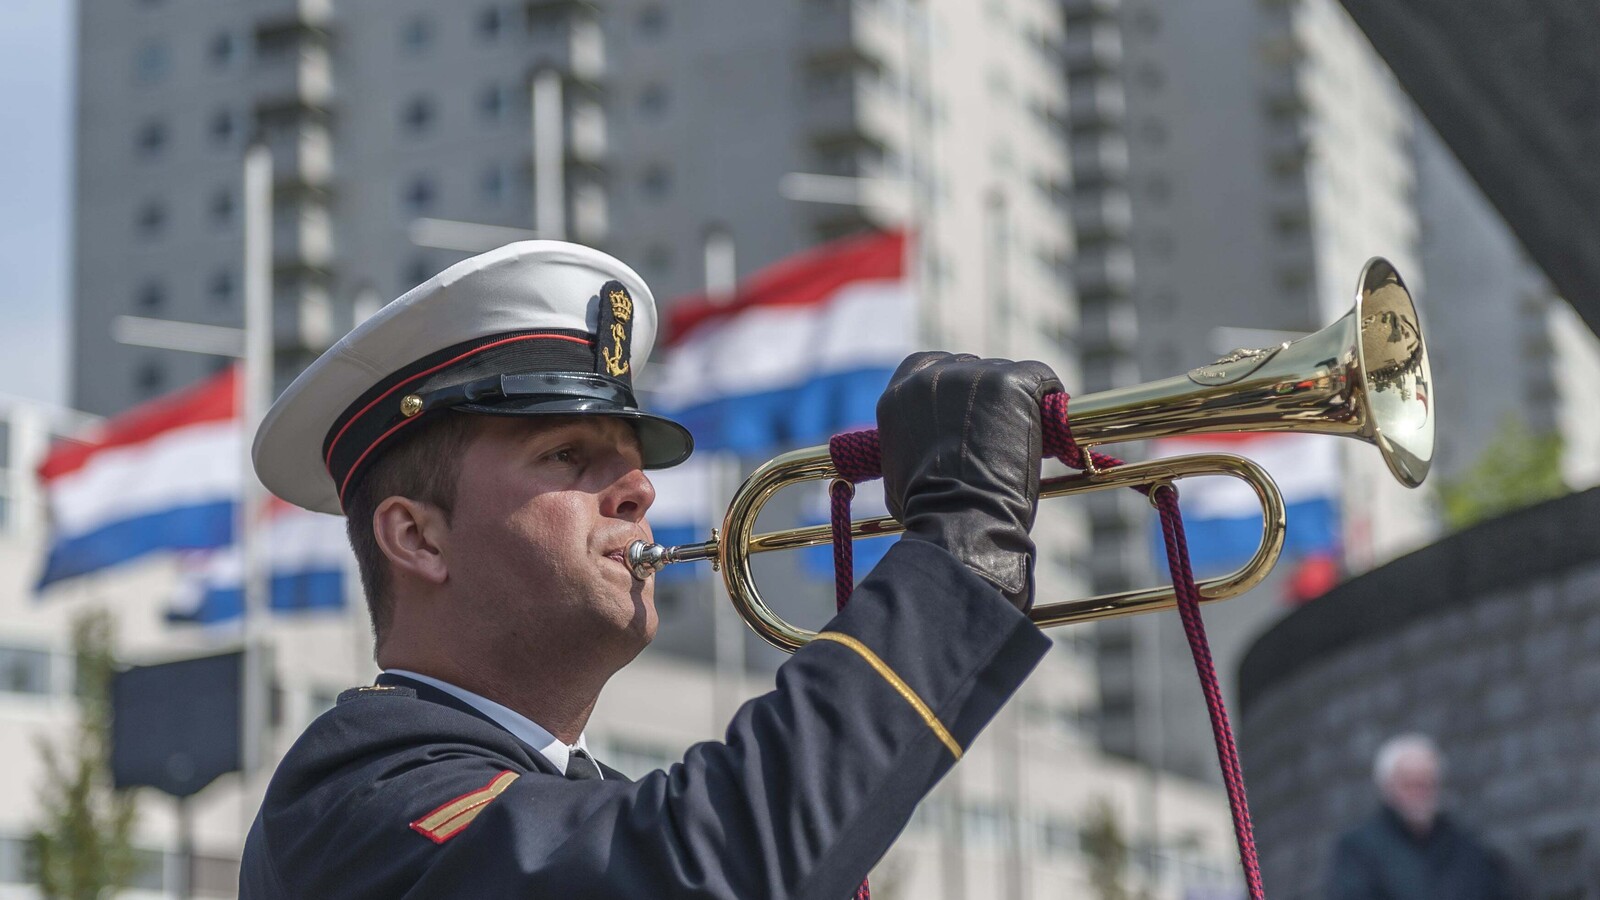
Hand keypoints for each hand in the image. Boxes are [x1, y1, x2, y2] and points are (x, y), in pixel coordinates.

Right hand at [876, 352, 1061, 609]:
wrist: (959, 518)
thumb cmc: (930, 512)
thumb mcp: (900, 474)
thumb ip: (912, 447)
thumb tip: (928, 454)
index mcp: (899, 397)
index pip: (926, 367)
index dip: (952, 381)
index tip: (970, 401)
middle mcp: (930, 378)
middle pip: (968, 366)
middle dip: (985, 391)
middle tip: (1003, 422)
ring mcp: (971, 376)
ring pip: (1004, 372)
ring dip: (1016, 400)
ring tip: (1026, 434)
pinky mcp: (1009, 381)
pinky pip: (1038, 376)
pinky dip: (1049, 394)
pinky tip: (1052, 421)